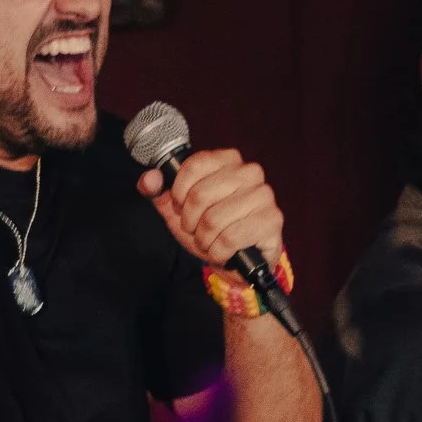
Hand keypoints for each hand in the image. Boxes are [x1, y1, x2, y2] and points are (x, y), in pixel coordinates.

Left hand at [141, 149, 284, 268]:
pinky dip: (219, 252)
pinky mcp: (272, 220)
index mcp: (228, 160)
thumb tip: (149, 179)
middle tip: (197, 231)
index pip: (192, 166)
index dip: (178, 193)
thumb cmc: (211, 230)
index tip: (181, 208)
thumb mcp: (179, 210)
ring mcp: (264, 195)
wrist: (238, 262)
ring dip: (204, 240)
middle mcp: (250, 172)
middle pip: (200, 194)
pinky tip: (223, 252)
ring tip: (210, 242)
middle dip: (190, 222)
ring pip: (214, 219)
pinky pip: (230, 238)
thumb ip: (159, 191)